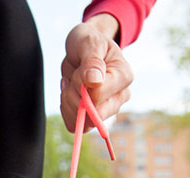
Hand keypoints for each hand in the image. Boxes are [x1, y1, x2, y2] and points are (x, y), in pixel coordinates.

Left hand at [60, 15, 132, 131]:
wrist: (84, 47)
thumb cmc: (89, 41)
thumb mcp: (90, 43)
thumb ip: (92, 61)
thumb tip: (95, 80)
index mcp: (123, 76)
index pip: (98, 95)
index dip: (81, 85)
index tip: (79, 71)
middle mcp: (120, 96)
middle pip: (92, 114)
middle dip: (74, 96)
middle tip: (73, 77)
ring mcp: (108, 108)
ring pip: (83, 122)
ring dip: (68, 102)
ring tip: (71, 82)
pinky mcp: (94, 115)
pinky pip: (74, 124)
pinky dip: (66, 109)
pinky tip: (69, 92)